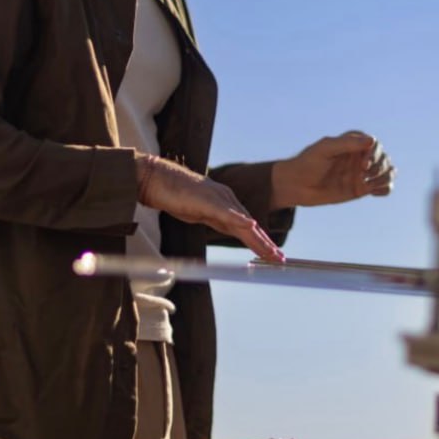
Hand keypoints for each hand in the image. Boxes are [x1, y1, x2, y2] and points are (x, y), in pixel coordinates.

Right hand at [137, 155, 284, 261]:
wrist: (158, 179)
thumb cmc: (176, 195)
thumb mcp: (202, 212)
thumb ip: (217, 218)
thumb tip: (229, 228)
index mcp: (226, 205)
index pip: (247, 227)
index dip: (260, 242)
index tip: (272, 256)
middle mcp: (227, 201)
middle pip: (250, 226)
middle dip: (265, 245)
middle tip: (280, 260)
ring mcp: (218, 199)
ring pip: (242, 221)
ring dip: (258, 238)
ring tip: (271, 251)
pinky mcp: (208, 200)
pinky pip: (226, 211)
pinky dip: (239, 219)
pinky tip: (251, 226)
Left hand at [272, 131, 395, 208]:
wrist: (296, 186)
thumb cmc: (308, 163)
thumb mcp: (325, 149)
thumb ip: (347, 144)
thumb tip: (371, 141)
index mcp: (353, 142)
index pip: (374, 144)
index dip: (374, 154)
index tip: (363, 166)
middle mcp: (360, 156)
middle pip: (384, 158)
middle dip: (379, 166)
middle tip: (363, 174)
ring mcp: (363, 173)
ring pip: (388, 171)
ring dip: (385, 177)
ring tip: (371, 185)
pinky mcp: (362, 188)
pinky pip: (383, 187)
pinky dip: (385, 188)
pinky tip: (374, 191)